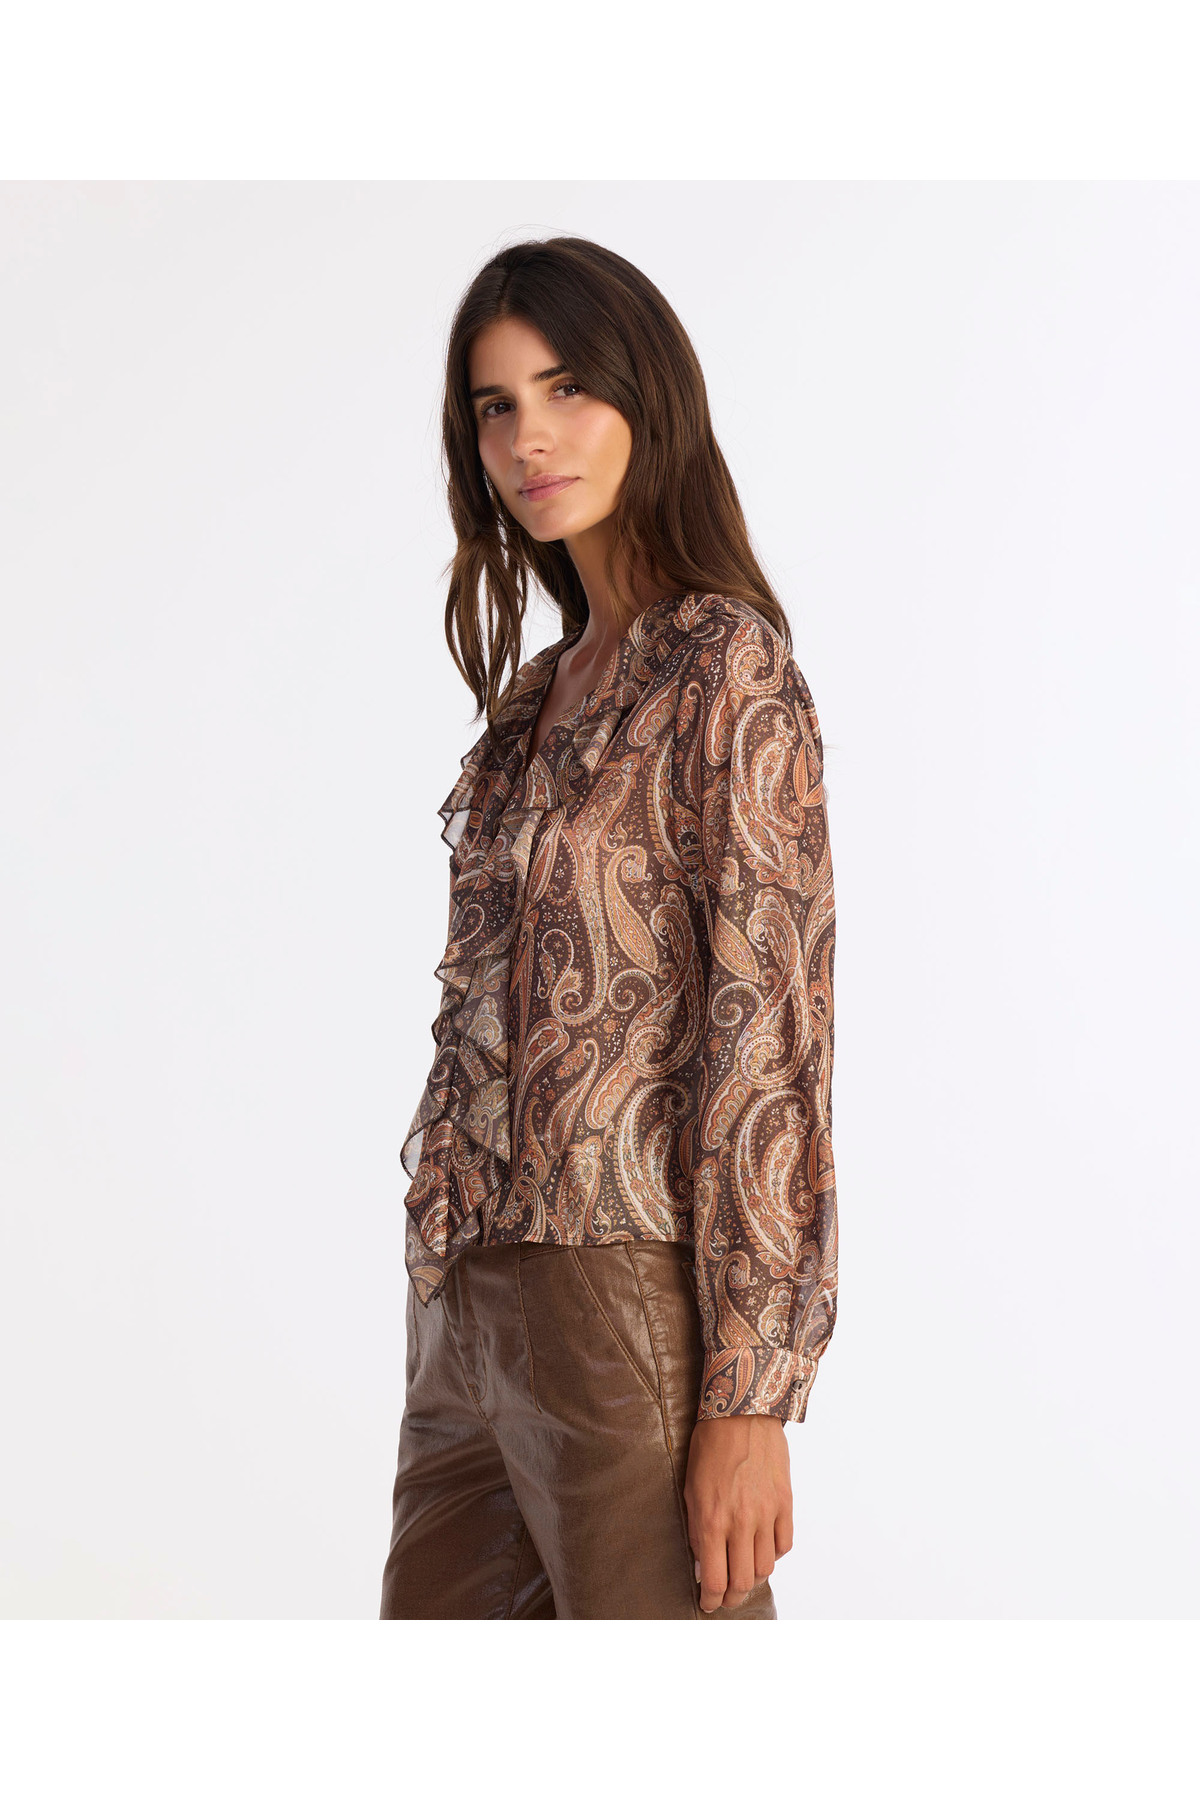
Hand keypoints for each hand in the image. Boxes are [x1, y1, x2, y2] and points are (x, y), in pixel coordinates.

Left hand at [683, 1414, 792, 1612]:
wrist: (742, 1413)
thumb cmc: (709, 1447)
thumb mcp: (691, 1489)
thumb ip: (698, 1530)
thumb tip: (702, 1565)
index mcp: (713, 1521)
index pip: (714, 1580)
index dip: (710, 1600)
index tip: (707, 1604)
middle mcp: (742, 1523)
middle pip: (743, 1582)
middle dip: (732, 1597)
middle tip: (725, 1596)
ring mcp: (767, 1514)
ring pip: (766, 1567)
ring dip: (754, 1577)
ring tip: (744, 1574)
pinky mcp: (785, 1503)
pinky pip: (784, 1544)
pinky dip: (774, 1554)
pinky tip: (763, 1549)